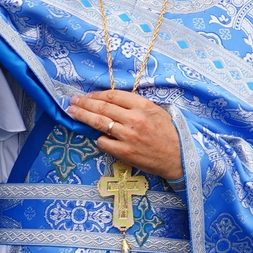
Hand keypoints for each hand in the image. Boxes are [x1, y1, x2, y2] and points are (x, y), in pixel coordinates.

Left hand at [67, 90, 183, 180]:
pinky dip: (98, 138)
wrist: (179, 158)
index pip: (113, 96)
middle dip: (84, 103)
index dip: (97, 94)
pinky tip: (96, 136)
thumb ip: (136, 106)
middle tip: (72, 101)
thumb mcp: (157, 112)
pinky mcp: (125, 152)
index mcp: (143, 106)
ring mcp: (128, 136)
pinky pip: (103, 142)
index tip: (87, 95)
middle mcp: (134, 119)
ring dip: (83, 116)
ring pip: (99, 123)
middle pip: (102, 107)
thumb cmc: (169, 133)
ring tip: (72, 112)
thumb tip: (113, 102)